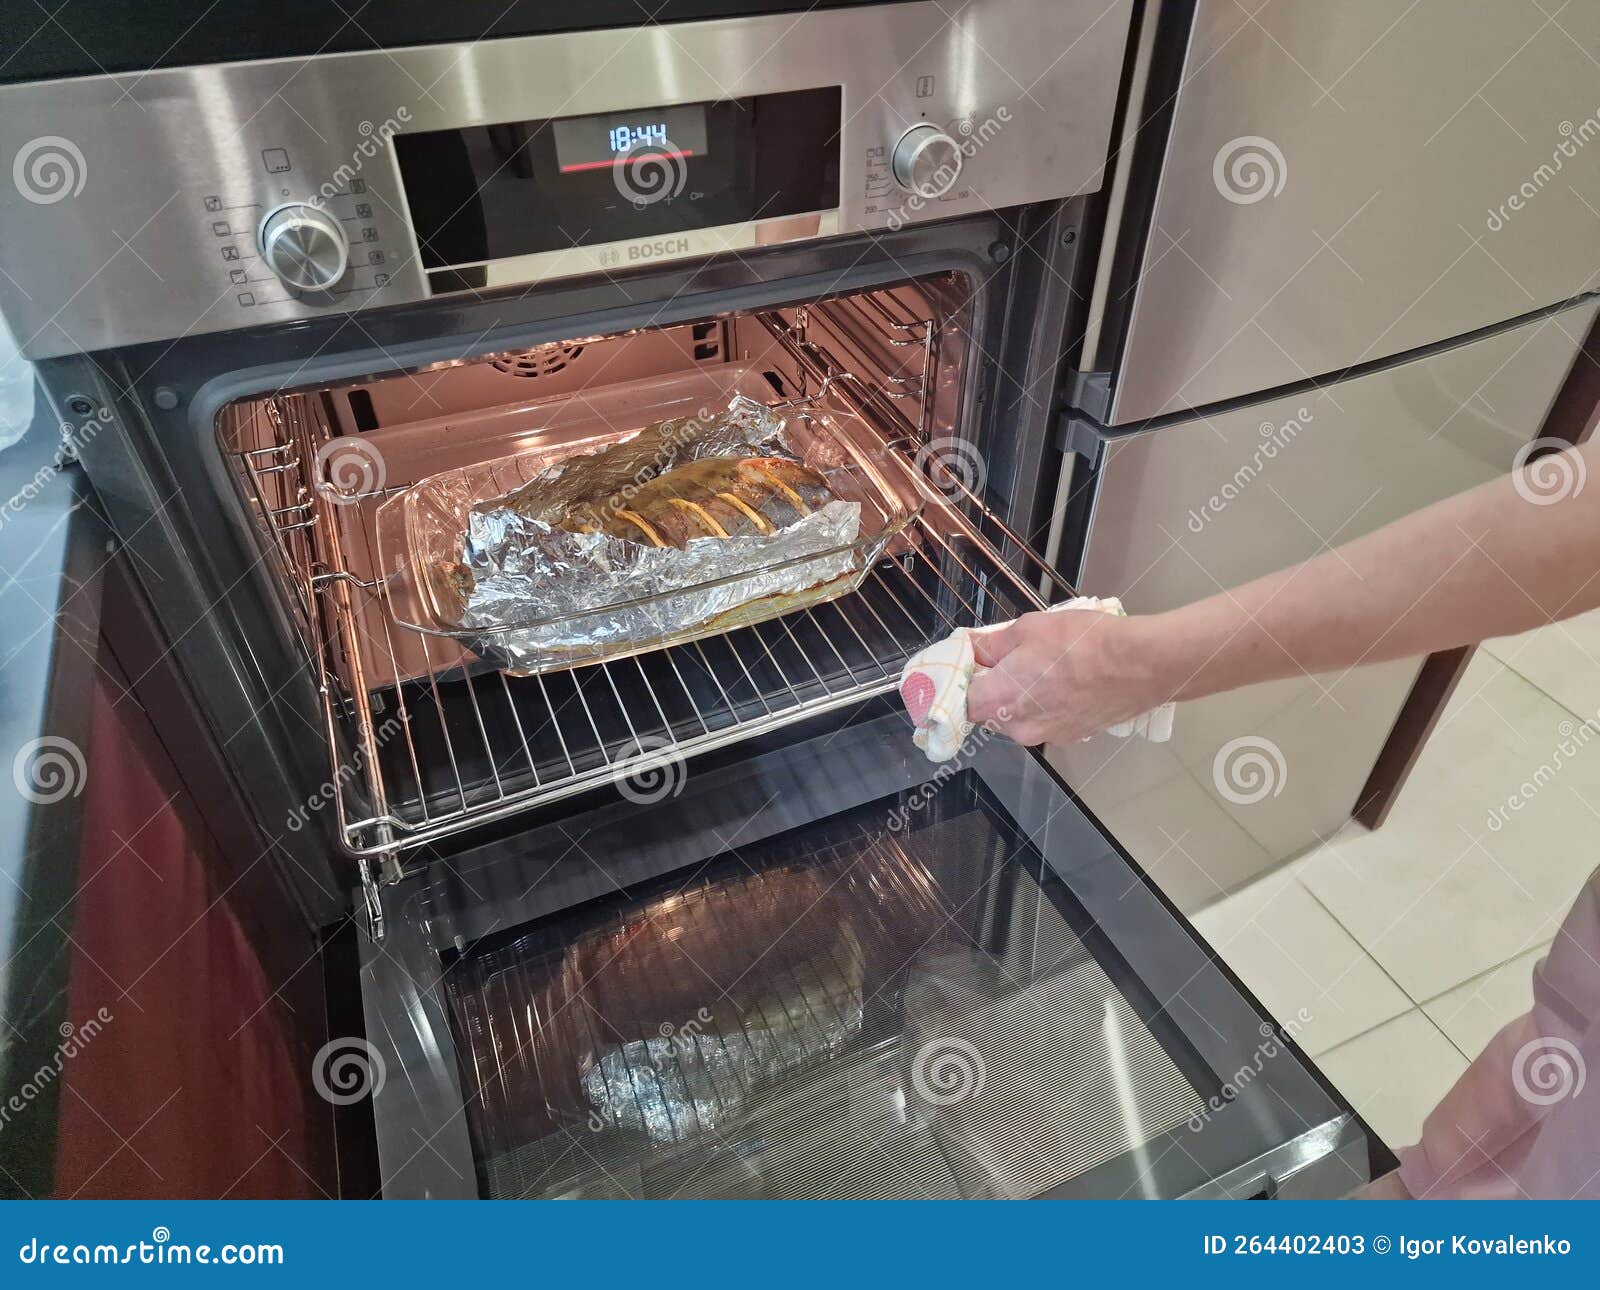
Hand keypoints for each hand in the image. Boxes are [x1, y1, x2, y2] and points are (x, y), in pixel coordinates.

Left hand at [966, 608, 1165, 746]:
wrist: (1139, 664)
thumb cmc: (1081, 642)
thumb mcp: (1028, 629)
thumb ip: (991, 644)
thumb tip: (972, 648)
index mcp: (999, 701)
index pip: (960, 702)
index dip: (961, 683)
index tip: (968, 666)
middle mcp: (1018, 728)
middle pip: (989, 712)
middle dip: (992, 688)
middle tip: (1006, 659)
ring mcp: (1046, 736)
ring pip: (1018, 717)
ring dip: (1020, 697)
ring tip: (1042, 667)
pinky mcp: (1071, 736)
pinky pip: (1045, 721)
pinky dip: (1046, 705)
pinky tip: (1064, 681)